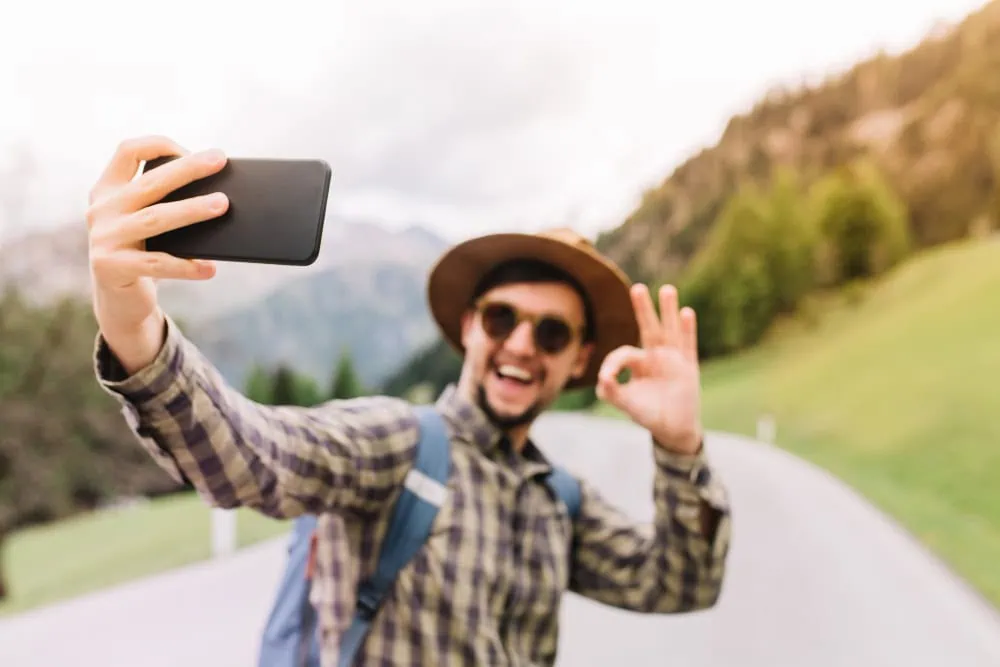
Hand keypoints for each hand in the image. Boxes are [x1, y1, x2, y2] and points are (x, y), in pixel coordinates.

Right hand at [87, 135, 228, 369]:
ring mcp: (103, 238)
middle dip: (188, 169)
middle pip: (150, 183)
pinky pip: (157, 264)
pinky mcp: (110, 267)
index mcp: (108, 190)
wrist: (119, 301)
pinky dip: (187, 266)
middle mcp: (101, 210)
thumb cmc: (144, 253)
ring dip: (192, 210)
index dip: (160, 145)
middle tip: (220, 160)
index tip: (191, 151)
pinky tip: (210, 268)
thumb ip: (164, 203)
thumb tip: (219, 194)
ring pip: (155, 218)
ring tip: (223, 205)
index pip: (127, 151)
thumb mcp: (147, 223)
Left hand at [595, 284, 702, 454]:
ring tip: (667, 289)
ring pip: (670, 331)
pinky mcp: (688, 368)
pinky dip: (687, 329)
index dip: (614, 363)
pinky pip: (688, 345)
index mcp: (638, 363)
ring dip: (668, 311)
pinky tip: (686, 312)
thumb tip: (601, 378)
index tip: (606, 378)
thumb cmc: (647, 414)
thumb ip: (612, 392)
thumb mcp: (626, 403)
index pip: (624, 353)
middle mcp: (655, 356)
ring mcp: (673, 360)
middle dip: (643, 309)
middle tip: (637, 288)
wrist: (672, 429)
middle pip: (649, 328)